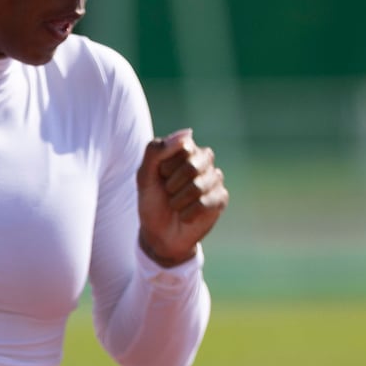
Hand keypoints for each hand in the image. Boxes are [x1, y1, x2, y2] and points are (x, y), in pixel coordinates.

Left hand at [136, 128, 224, 267]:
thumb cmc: (152, 201)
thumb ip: (156, 151)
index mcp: (185, 148)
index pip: (182, 148)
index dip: (166, 167)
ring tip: (176, 205)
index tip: (160, 177)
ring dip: (178, 202)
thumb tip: (188, 132)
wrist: (159, 234)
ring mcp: (214, 178)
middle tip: (168, 193)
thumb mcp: (144, 176)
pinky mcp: (221, 198)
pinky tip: (186, 216)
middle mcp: (203, 160)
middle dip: (172, 185)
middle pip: (191, 167)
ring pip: (198, 187)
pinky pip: (205, 203)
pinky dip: (188, 213)